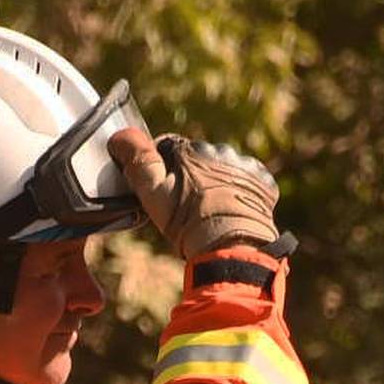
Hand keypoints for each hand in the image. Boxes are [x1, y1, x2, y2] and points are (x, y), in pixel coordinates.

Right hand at [110, 126, 283, 261]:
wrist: (233, 246)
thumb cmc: (189, 224)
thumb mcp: (153, 195)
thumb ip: (138, 162)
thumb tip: (120, 136)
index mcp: (187, 150)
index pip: (166, 147)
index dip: (160, 169)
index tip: (163, 191)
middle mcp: (216, 149)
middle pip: (196, 158)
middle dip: (190, 176)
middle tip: (187, 207)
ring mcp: (242, 164)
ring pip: (222, 168)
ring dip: (216, 183)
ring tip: (211, 212)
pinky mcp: (262, 180)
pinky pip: (247, 181)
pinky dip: (240, 192)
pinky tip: (232, 211)